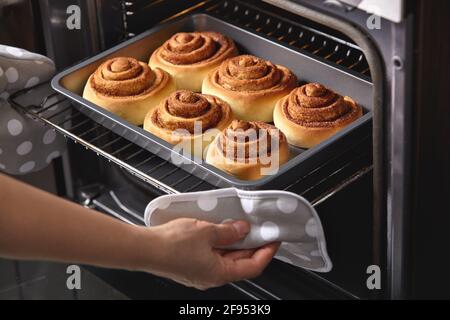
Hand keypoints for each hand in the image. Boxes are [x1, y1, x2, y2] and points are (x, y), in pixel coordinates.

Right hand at [139, 219, 279, 290]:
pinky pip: (213, 256)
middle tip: (260, 229)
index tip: (275, 240)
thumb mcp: (207, 231)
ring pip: (226, 259)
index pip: (253, 266)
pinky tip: (220, 230)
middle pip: (241, 263)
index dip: (267, 252)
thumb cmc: (171, 244)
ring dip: (236, 244)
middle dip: (252, 246)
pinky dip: (221, 244)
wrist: (144, 249)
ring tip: (241, 226)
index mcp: (219, 273)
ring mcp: (200, 272)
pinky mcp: (191, 265)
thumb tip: (242, 230)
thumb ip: (228, 231)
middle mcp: (212, 277)